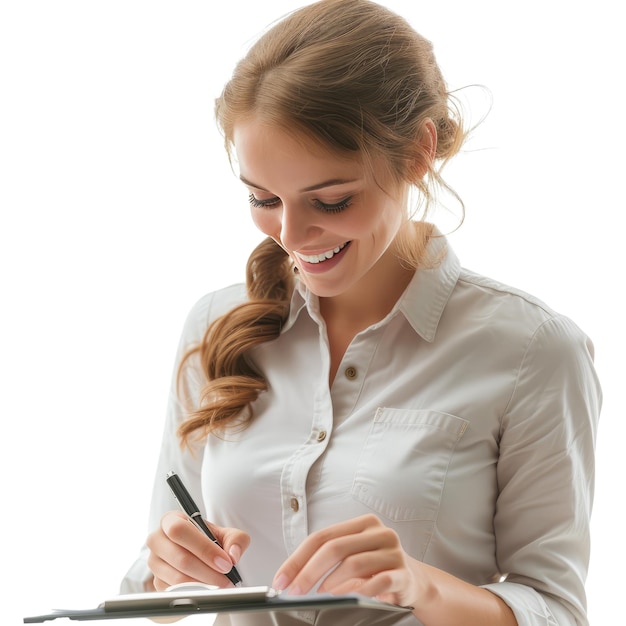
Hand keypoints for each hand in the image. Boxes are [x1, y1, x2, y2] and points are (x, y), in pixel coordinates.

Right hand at [146, 510, 249, 590]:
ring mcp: (154, 562)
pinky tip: (209, 590)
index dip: (204, 548)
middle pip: (180, 558)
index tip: (225, 562)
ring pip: (178, 578)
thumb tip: (233, 555)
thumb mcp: (225, 533)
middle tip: (226, 577)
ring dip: (203, 585)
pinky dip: (195, 593)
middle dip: (207, 571)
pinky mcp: (156, 582)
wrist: (198, 554)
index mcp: (170, 520)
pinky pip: (175, 592)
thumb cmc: (208, 540)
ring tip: (221, 585)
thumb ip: (235, 539)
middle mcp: (158, 540)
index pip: (180, 531)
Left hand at [272, 514, 422, 607]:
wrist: (416, 582)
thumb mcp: (353, 557)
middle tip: (294, 590)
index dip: (297, 558)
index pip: (321, 536)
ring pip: (353, 562)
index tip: (281, 579)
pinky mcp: (403, 573)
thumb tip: (293, 576)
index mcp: (362, 524)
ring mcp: (392, 551)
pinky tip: (349, 597)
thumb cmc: (376, 568)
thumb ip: (329, 559)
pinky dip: (360, 590)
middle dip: (308, 571)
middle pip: (335, 547)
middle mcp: (378, 532)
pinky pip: (378, 580)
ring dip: (331, 581)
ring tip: (320, 594)